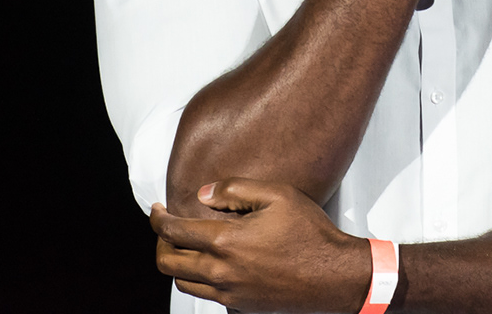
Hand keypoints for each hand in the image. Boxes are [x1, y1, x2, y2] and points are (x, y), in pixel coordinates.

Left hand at [151, 179, 371, 312]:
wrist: (333, 276)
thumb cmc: (309, 233)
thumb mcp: (277, 195)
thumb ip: (234, 190)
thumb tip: (201, 195)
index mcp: (226, 241)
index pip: (173, 231)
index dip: (158, 219)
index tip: (157, 210)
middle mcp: (222, 271)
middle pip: (168, 262)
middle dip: (159, 243)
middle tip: (166, 229)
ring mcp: (230, 293)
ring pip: (183, 283)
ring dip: (176, 263)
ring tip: (184, 247)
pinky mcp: (241, 306)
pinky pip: (207, 296)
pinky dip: (200, 280)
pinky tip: (212, 265)